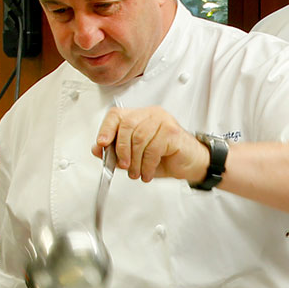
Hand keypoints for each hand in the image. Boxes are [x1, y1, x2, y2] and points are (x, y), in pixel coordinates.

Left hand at [93, 105, 207, 182]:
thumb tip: (98, 149)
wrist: (190, 163)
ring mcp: (162, 120)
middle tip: (124, 166)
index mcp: (138, 116)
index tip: (102, 144)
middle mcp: (150, 114)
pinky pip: (153, 148)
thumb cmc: (165, 157)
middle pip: (127, 126)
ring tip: (138, 172)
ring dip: (136, 161)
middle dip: (122, 150)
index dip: (106, 129)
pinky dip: (148, 164)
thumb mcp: (135, 156)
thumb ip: (116, 151)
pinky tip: (148, 172)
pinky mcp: (172, 131)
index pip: (116, 115)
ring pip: (139, 139)